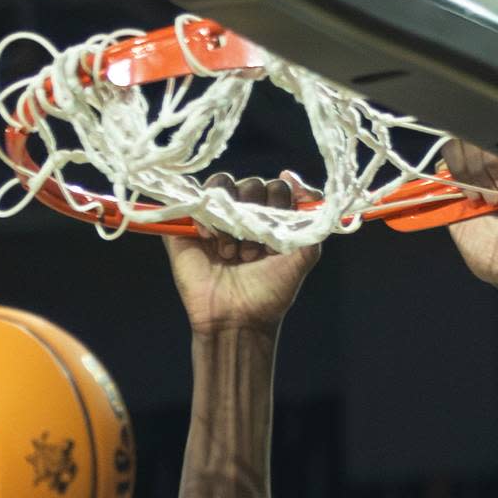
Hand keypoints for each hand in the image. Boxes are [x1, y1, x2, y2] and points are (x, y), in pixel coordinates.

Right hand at [165, 171, 321, 334]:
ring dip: (228, 218)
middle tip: (250, 255)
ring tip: (228, 252)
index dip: (277, 210)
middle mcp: (243, 213)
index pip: (278, 187)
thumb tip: (293, 177)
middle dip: (253, 219)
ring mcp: (215, 216)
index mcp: (270, 219)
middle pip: (251, 184)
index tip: (274, 243)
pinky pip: (189, 193)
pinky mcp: (186, 223)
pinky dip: (199, 209)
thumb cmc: (270, 293)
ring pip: (221, 185)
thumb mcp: (303, 258)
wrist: (236, 320)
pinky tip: (206, 236)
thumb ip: (311, 221)